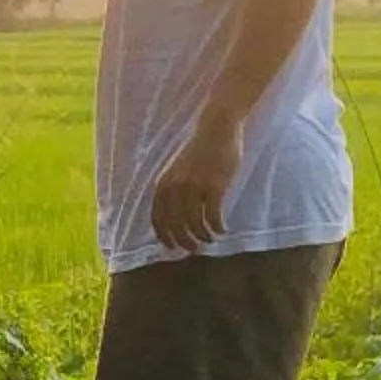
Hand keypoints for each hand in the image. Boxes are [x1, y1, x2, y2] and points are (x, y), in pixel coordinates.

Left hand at [152, 106, 243, 250]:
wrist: (217, 129)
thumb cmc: (198, 151)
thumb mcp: (176, 171)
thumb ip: (172, 191)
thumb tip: (174, 218)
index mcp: (163, 184)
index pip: (158, 219)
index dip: (165, 237)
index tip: (173, 248)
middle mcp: (175, 188)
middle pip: (176, 226)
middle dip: (184, 242)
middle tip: (194, 249)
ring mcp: (194, 187)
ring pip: (195, 224)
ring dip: (202, 236)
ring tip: (210, 239)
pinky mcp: (214, 186)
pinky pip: (213, 216)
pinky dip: (217, 227)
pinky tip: (222, 230)